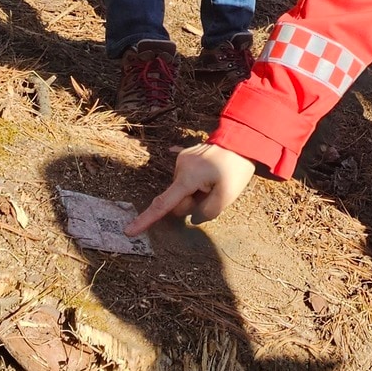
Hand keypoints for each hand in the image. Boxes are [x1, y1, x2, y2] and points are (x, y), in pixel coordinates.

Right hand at [124, 143, 256, 233]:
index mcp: (187, 178)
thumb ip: (206, 213)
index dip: (146, 219)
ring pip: (183, 189)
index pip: (164, 204)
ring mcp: (183, 159)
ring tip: (216, 179)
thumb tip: (192, 218)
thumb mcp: (226, 197)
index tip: (129, 231)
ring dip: (196, 190)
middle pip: (178, 199)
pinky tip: (204, 175)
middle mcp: (180, 167)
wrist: (243, 139)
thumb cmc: (236, 169)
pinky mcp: (187, 155)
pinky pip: (186, 177)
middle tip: (214, 192)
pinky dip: (195, 181)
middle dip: (192, 202)